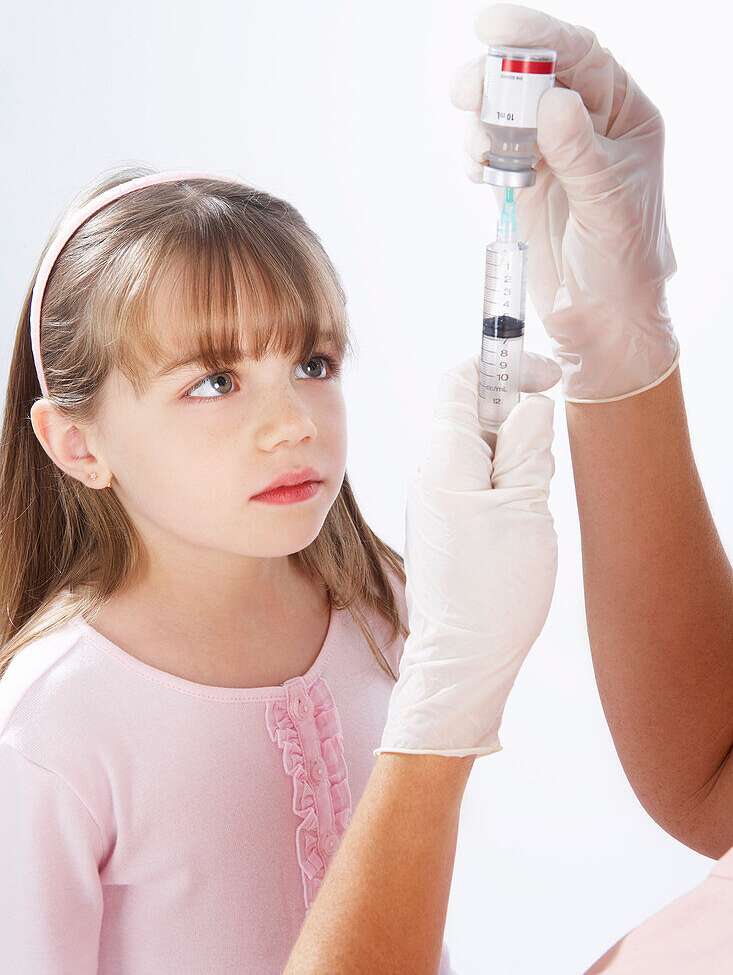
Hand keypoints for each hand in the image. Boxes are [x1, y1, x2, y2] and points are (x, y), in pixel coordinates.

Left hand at [376, 353, 557, 757]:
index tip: (547, 378)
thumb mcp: (527, 510)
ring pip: (478, 448)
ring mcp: (433, 497)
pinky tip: (518, 523)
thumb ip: (529, 449)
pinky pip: (473, 480)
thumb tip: (531, 406)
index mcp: (446, 458)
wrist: (461, 658)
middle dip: (518, 422)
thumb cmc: (494, 589)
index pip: (464, 379)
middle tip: (544, 463)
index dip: (507, 365)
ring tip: (530, 504)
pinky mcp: (442, 521)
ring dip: (514, 458)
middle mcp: (431, 471)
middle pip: (474, 412)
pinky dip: (503, 484)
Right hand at [450, 3, 678, 401]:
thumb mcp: (609, 203)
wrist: (602, 316)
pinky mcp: (523, 178)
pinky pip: (491, 149)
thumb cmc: (624, 259)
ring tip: (480, 154)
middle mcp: (587, 122)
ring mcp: (551, 148)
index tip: (492, 27)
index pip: (581, 55)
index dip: (536, 33)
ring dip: (482, 121)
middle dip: (495, 77)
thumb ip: (580, 151)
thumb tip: (552, 101)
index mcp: (624, 112)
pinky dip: (478, 155)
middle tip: (464, 91)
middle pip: (533, 75)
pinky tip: (481, 174)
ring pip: (505, 110)